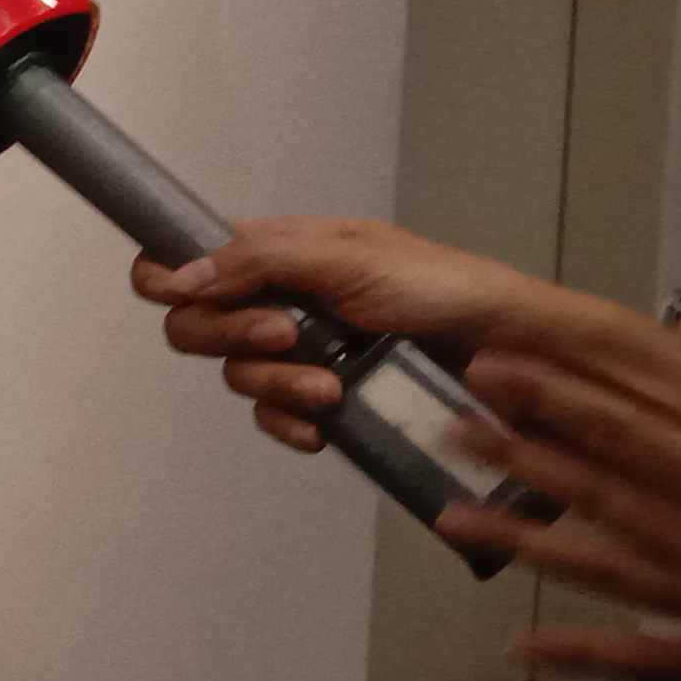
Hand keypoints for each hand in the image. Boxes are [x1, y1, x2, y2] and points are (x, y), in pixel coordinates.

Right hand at [129, 218, 570, 455]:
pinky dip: (290, 425)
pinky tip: (321, 428)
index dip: (166, 275)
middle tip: (284, 335)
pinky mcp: (327, 405)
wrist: (514, 354)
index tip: (178, 293)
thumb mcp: (350, 257)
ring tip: (330, 386)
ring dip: (275, 384)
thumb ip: (260, 261)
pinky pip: (276, 420)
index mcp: (281, 253)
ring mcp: (301, 356)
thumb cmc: (442, 288)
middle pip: (196, 323)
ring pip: (237, 377)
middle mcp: (280, 301)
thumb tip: (178, 278)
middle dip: (230, 335)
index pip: (190, 256)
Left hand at [434, 307, 680, 680]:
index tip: (487, 368)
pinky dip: (582, 654)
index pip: (622, 427)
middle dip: (514, 454)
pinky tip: (520, 649)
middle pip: (595, 489)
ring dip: (521, 544)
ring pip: (599, 568)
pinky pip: (646, 656)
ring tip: (449, 520)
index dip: (549, 396)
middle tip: (443, 422)